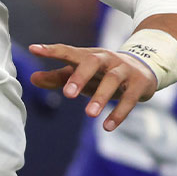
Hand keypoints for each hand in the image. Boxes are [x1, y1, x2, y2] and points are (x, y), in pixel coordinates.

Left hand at [28, 43, 156, 130]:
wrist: (144, 68)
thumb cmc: (103, 73)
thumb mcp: (82, 74)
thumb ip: (58, 77)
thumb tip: (32, 78)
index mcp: (88, 55)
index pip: (68, 51)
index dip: (51, 50)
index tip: (34, 49)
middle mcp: (106, 59)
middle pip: (92, 61)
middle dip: (80, 76)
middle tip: (67, 95)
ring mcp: (124, 70)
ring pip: (112, 79)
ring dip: (101, 97)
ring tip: (89, 114)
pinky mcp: (139, 84)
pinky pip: (129, 98)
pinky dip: (119, 112)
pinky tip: (107, 126)